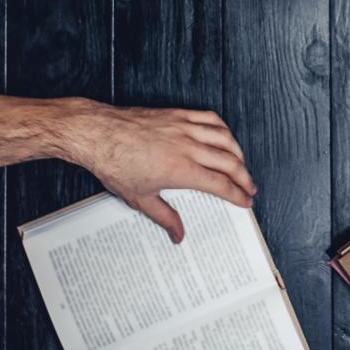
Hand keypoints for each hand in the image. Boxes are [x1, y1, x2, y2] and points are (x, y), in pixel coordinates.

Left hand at [62, 101, 256, 235]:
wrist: (99, 134)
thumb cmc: (115, 163)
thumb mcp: (139, 198)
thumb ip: (164, 217)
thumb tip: (178, 234)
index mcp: (181, 170)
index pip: (220, 185)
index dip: (237, 195)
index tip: (245, 201)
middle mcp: (188, 147)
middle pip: (229, 162)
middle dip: (244, 177)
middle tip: (250, 187)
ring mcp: (184, 128)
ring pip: (224, 138)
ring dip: (238, 153)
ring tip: (242, 164)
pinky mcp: (178, 114)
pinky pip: (209, 118)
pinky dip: (223, 128)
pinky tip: (225, 135)